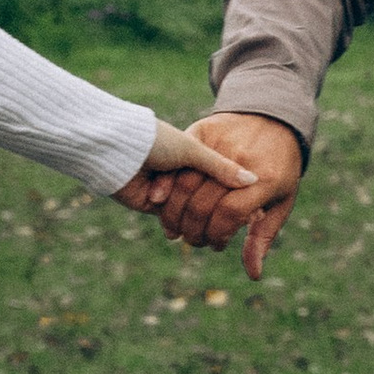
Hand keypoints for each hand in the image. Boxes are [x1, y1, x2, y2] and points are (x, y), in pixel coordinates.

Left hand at [114, 117, 256, 249]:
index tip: (256, 202)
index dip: (236, 190)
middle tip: (248, 219)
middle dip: (223, 208)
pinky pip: (173, 219)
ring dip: (204, 220)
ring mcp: (168, 190)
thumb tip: (252, 180)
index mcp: (192, 152)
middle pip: (208, 196)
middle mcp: (181, 171)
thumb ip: (221, 167)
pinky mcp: (153, 206)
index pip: (221, 177)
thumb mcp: (193, 150)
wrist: (117, 149)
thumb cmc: (156, 142)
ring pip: (192, 210)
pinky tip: (205, 231)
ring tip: (226, 230)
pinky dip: (185, 224)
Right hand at [119, 113, 303, 282]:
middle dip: (194, 230)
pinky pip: (177, 162)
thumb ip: (262, 237)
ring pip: (185, 185)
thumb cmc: (280, 168)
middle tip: (193, 241)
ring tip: (177, 230)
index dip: (217, 235)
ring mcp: (221, 143)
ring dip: (175, 213)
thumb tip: (253, 275)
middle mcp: (241, 160)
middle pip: (204, 203)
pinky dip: (165, 186)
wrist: (274, 118)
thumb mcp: (281, 202)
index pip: (230, 213)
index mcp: (266, 179)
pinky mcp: (202, 130)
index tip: (216, 245)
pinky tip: (162, 205)